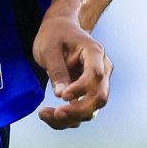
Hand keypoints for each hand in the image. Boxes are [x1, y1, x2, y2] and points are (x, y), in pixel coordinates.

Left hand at [33, 11, 110, 129]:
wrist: (60, 28)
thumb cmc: (54, 35)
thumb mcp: (49, 49)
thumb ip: (57, 71)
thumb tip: (61, 95)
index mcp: (94, 52)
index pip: (95, 75)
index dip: (81, 88)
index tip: (62, 96)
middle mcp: (102, 69)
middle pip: (99, 97)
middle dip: (78, 110)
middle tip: (54, 113)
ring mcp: (97, 83)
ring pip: (92, 110)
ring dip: (70, 118)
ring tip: (43, 114)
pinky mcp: (88, 93)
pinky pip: (82, 112)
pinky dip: (67, 119)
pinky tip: (48, 115)